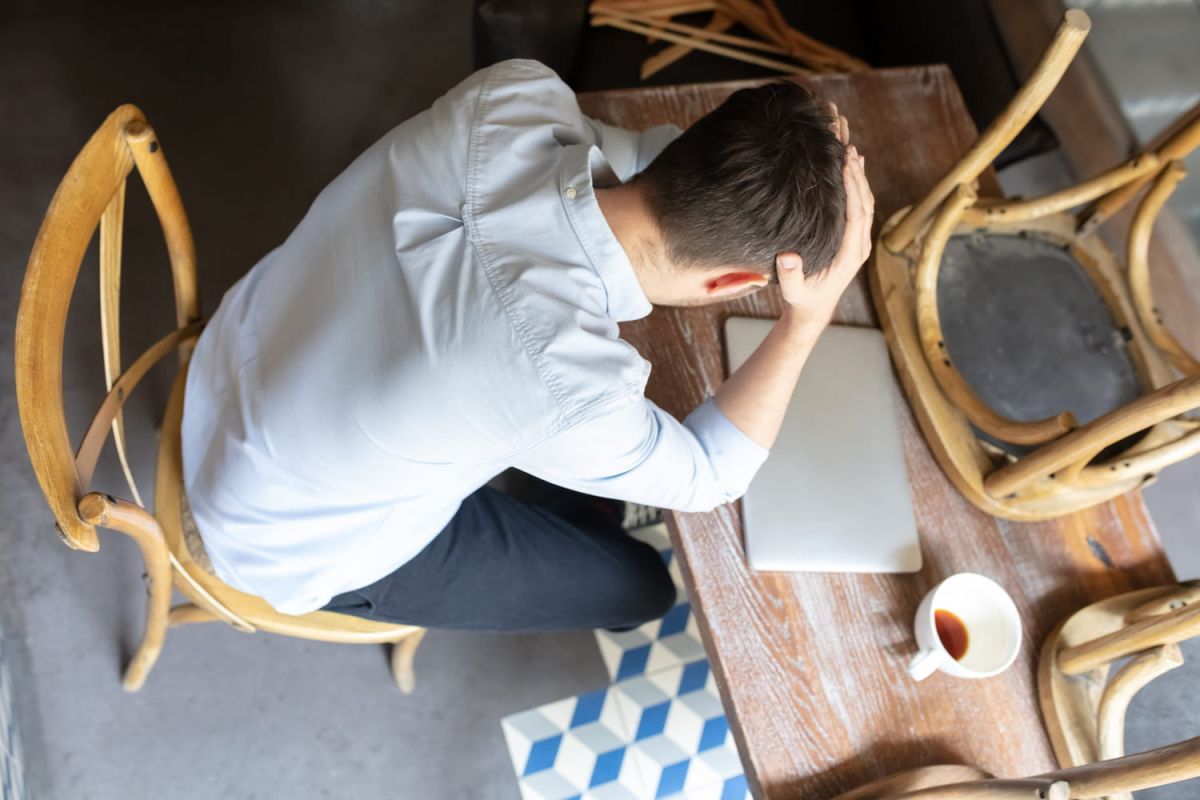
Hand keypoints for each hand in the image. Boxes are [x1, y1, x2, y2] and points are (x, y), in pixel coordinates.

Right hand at [776, 110, 873, 331]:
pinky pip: (860, 209)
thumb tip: (786, 256)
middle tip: (849, 149)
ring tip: (851, 152)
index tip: (847, 163)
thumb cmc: (802, 300)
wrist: (813, 311)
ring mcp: (859, 242)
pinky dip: (856, 188)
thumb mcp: (793, 292)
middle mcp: (859, 246)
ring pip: (865, 204)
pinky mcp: (854, 239)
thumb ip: (790, 276)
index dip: (853, 187)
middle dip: (858, 176)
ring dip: (859, 179)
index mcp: (850, 255)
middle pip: (865, 204)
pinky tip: (850, 171)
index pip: (856, 214)